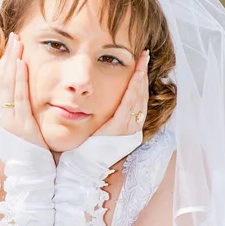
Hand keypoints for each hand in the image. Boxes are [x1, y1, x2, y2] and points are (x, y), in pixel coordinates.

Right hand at [0, 32, 47, 149]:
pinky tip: (22, 64)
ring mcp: (6, 123)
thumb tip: (25, 103)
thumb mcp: (23, 135)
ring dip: (12, 62)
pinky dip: (19, 79)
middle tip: (13, 38)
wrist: (31, 181)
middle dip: (6, 58)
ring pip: (7, 86)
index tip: (10, 51)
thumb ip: (21, 118)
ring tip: (17, 43)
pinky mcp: (17, 127)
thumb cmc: (32, 160)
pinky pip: (18, 98)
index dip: (3, 68)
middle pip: (0, 82)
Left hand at [58, 50, 149, 169]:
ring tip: (142, 59)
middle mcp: (132, 130)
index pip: (138, 99)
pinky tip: (135, 74)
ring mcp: (128, 131)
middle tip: (144, 55)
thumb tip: (96, 99)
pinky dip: (133, 88)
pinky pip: (129, 105)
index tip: (141, 62)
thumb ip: (103, 116)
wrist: (80, 170)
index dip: (140, 80)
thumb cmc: (84, 151)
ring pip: (138, 97)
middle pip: (142, 96)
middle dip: (143, 74)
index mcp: (128, 130)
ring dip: (141, 76)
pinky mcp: (119, 131)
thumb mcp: (97, 129)